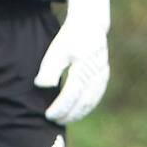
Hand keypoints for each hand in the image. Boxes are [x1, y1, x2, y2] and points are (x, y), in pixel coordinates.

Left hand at [34, 0, 110, 124]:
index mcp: (82, 68)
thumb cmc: (70, 37)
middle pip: (82, 102)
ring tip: (65, 119)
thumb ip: (50, 69)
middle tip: (54, 121)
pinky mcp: (103, 75)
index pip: (70, 96)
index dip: (60, 108)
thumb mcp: (57, 50)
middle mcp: (95, 75)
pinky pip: (96, 96)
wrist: (90, 24)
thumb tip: (42, 86)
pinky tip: (78, 110)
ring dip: (78, 113)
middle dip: (68, 115)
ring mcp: (101, 76)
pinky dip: (87, 107)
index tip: (48, 115)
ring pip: (91, 101)